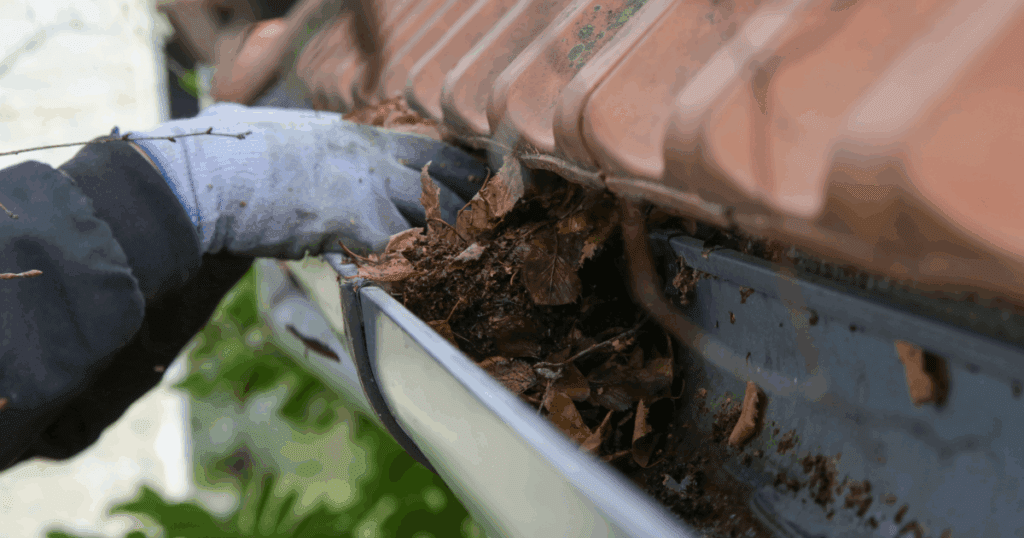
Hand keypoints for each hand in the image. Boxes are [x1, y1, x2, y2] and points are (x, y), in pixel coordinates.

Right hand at [132, 103, 487, 257]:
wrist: (203, 174)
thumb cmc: (225, 152)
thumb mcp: (276, 133)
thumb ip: (305, 143)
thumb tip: (293, 142)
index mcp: (351, 133)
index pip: (423, 145)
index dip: (454, 165)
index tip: (476, 180)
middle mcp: (366, 153)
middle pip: (439, 175)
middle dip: (468, 200)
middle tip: (491, 222)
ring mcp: (362, 183)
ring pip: (429, 212)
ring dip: (448, 240)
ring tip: (469, 261)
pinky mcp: (351, 218)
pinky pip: (399, 248)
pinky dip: (412, 267)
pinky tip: (423, 283)